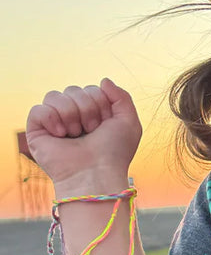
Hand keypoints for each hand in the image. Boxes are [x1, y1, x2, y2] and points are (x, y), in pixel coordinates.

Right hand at [26, 79, 142, 192]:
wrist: (96, 174)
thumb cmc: (114, 153)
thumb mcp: (129, 122)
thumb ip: (122, 96)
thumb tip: (103, 80)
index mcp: (91, 114)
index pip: (91, 89)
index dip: (100, 103)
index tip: (105, 124)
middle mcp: (71, 117)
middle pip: (73, 89)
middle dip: (87, 108)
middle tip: (91, 130)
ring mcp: (53, 123)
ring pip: (55, 95)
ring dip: (71, 114)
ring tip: (76, 134)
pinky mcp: (36, 132)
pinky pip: (38, 109)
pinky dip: (52, 119)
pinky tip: (61, 135)